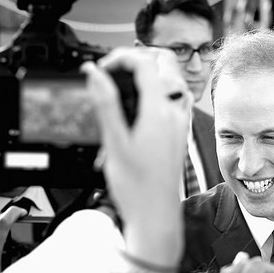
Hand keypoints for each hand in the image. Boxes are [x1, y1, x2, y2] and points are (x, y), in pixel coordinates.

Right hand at [83, 47, 191, 264]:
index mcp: (159, 110)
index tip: (101, 68)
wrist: (156, 215)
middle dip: (136, 60)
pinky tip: (132, 114)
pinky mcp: (177, 133)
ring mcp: (179, 122)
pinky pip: (168, 101)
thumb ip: (105, 103)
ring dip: (145, 78)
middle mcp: (174, 113)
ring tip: (119, 90)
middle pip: (163, 64)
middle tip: (112, 73)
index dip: (120, 57)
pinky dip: (151, 96)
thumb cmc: (137, 186)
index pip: (144, 63)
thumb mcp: (114, 142)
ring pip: (168, 81)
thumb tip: (94, 73)